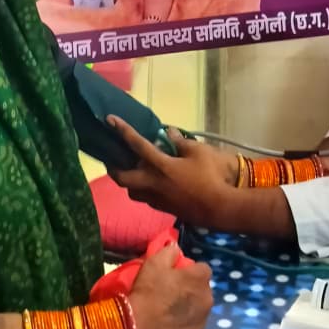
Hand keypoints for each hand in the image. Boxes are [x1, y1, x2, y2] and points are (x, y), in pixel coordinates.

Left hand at [108, 119, 236, 227]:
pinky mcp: (163, 208)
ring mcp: (156, 199)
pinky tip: (152, 183)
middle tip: (112, 157)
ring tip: (133, 170)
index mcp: (160, 166)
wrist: (219, 209)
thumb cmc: (210, 177)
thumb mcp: (199, 152)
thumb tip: (169, 132)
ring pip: (131, 191)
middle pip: (121, 177)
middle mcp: (152, 183)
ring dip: (128, 180)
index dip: (123, 130)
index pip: (137, 145)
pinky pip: (145, 198)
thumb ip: (181, 142)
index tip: (110, 120)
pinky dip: (143, 189)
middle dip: (113, 167)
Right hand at [129, 242, 212, 328]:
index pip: (203, 269)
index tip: (178, 276)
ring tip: (173, 311)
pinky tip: (172, 326)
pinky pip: (194, 327)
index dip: (190, 271)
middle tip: (174, 293)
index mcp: (200, 279)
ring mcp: (203, 321)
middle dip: (193, 289)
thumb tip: (176, 246)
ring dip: (192, 308)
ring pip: (200, 309)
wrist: (137, 326)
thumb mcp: (154, 263)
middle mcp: (208, 299)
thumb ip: (169, 251)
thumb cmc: (148, 291)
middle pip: (203, 290)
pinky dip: (187, 325)